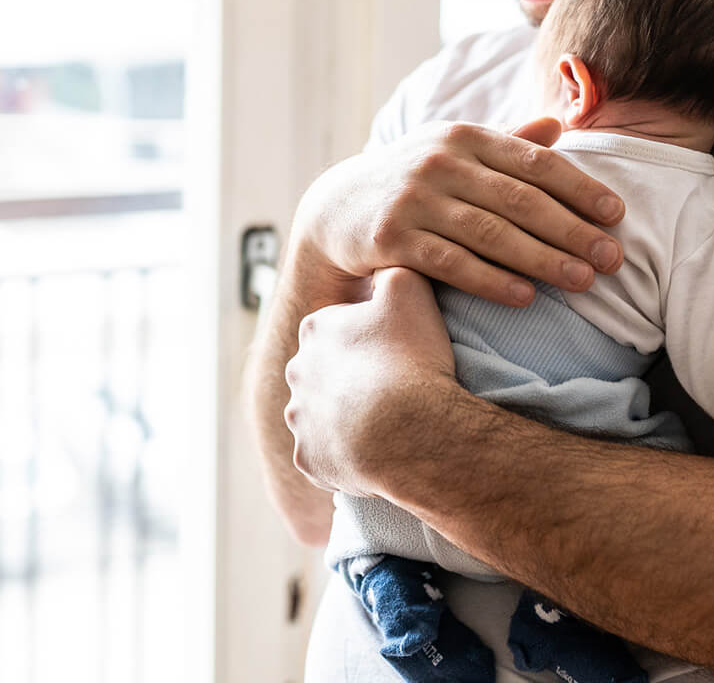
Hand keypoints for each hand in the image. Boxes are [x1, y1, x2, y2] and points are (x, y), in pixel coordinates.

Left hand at [283, 267, 456, 496]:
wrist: (411, 430)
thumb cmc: (411, 358)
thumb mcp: (411, 289)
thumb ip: (394, 267)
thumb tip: (387, 259)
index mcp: (315, 329)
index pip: (339, 323)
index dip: (370, 331)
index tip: (396, 342)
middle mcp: (296, 372)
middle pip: (326, 367)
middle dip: (352, 372)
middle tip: (394, 379)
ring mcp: (299, 420)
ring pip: (323, 412)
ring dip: (348, 413)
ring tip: (389, 417)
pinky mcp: (308, 460)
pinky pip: (327, 453)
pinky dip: (347, 451)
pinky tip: (377, 446)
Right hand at [294, 116, 625, 307]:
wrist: (336, 207)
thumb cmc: (417, 180)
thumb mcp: (457, 152)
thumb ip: (508, 143)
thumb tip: (560, 125)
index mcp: (466, 136)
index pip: (535, 162)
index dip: (581, 187)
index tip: (617, 214)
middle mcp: (440, 161)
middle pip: (521, 200)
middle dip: (573, 230)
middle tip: (613, 258)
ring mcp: (414, 199)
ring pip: (491, 233)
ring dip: (543, 259)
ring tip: (584, 281)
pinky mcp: (391, 237)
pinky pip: (452, 263)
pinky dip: (491, 280)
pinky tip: (527, 296)